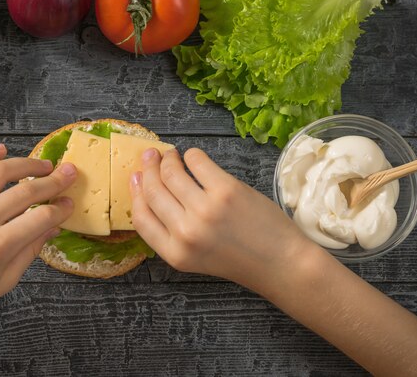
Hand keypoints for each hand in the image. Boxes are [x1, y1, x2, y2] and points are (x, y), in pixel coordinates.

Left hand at [0, 143, 76, 322]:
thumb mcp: (5, 280)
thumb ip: (31, 250)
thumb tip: (54, 226)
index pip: (41, 217)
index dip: (61, 208)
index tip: (70, 203)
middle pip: (26, 191)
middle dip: (53, 180)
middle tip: (69, 172)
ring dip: (26, 163)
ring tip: (43, 165)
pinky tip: (0, 150)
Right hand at [130, 148, 416, 375]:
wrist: (280, 262)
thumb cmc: (239, 258)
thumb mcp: (195, 258)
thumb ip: (171, 233)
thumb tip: (150, 192)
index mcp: (175, 253)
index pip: (141, 217)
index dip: (135, 192)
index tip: (135, 177)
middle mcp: (185, 232)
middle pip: (153, 191)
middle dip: (148, 169)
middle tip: (150, 155)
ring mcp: (205, 209)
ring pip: (172, 173)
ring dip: (168, 158)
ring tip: (171, 154)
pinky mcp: (226, 190)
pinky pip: (197, 162)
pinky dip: (192, 155)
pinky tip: (194, 156)